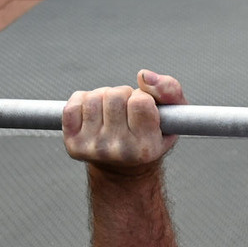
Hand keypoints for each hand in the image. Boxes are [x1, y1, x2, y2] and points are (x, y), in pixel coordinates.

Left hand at [64, 70, 183, 176]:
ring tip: (111, 113)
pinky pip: (74, 104)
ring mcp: (94, 148)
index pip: (140, 101)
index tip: (144, 110)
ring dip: (103, 98)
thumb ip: (169, 90)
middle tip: (126, 111)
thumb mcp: (173, 115)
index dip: (143, 98)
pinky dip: (83, 101)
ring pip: (94, 97)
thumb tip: (144, 75)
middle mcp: (119, 150)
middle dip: (122, 96)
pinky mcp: (74, 145)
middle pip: (115, 96)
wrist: (125, 170)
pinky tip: (94, 114)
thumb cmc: (151, 136)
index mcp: (146, 147)